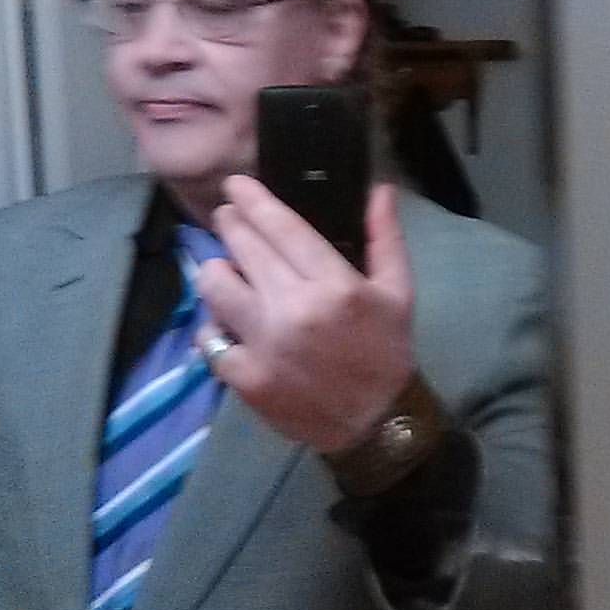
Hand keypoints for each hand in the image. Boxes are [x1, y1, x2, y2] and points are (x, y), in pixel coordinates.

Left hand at [194, 174, 413, 452]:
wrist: (376, 425)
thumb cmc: (386, 352)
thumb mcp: (399, 293)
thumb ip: (385, 238)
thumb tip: (379, 189)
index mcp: (335, 285)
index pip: (282, 228)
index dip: (253, 201)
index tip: (235, 185)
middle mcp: (294, 310)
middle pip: (244, 248)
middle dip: (230, 224)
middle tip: (228, 218)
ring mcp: (265, 345)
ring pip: (215, 287)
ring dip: (217, 271)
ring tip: (227, 270)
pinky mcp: (245, 378)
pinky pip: (209, 337)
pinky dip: (214, 326)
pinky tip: (228, 322)